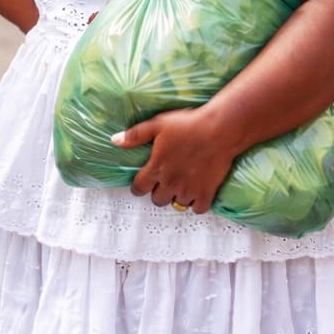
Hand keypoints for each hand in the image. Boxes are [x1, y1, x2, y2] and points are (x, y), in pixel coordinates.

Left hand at [110, 107, 235, 213]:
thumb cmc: (188, 125)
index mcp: (156, 168)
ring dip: (177, 196)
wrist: (219, 130)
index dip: (138, 187)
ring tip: (181, 185)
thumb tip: (115, 140)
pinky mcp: (206, 192)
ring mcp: (189, 189)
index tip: (142, 184)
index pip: (139, 188)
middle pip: (157, 200)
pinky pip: (198, 209)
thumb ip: (135, 135)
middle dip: (158, 193)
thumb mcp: (157, 125)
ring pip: (177, 204)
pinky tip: (197, 193)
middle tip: (164, 182)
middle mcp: (170, 182)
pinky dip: (197, 204)